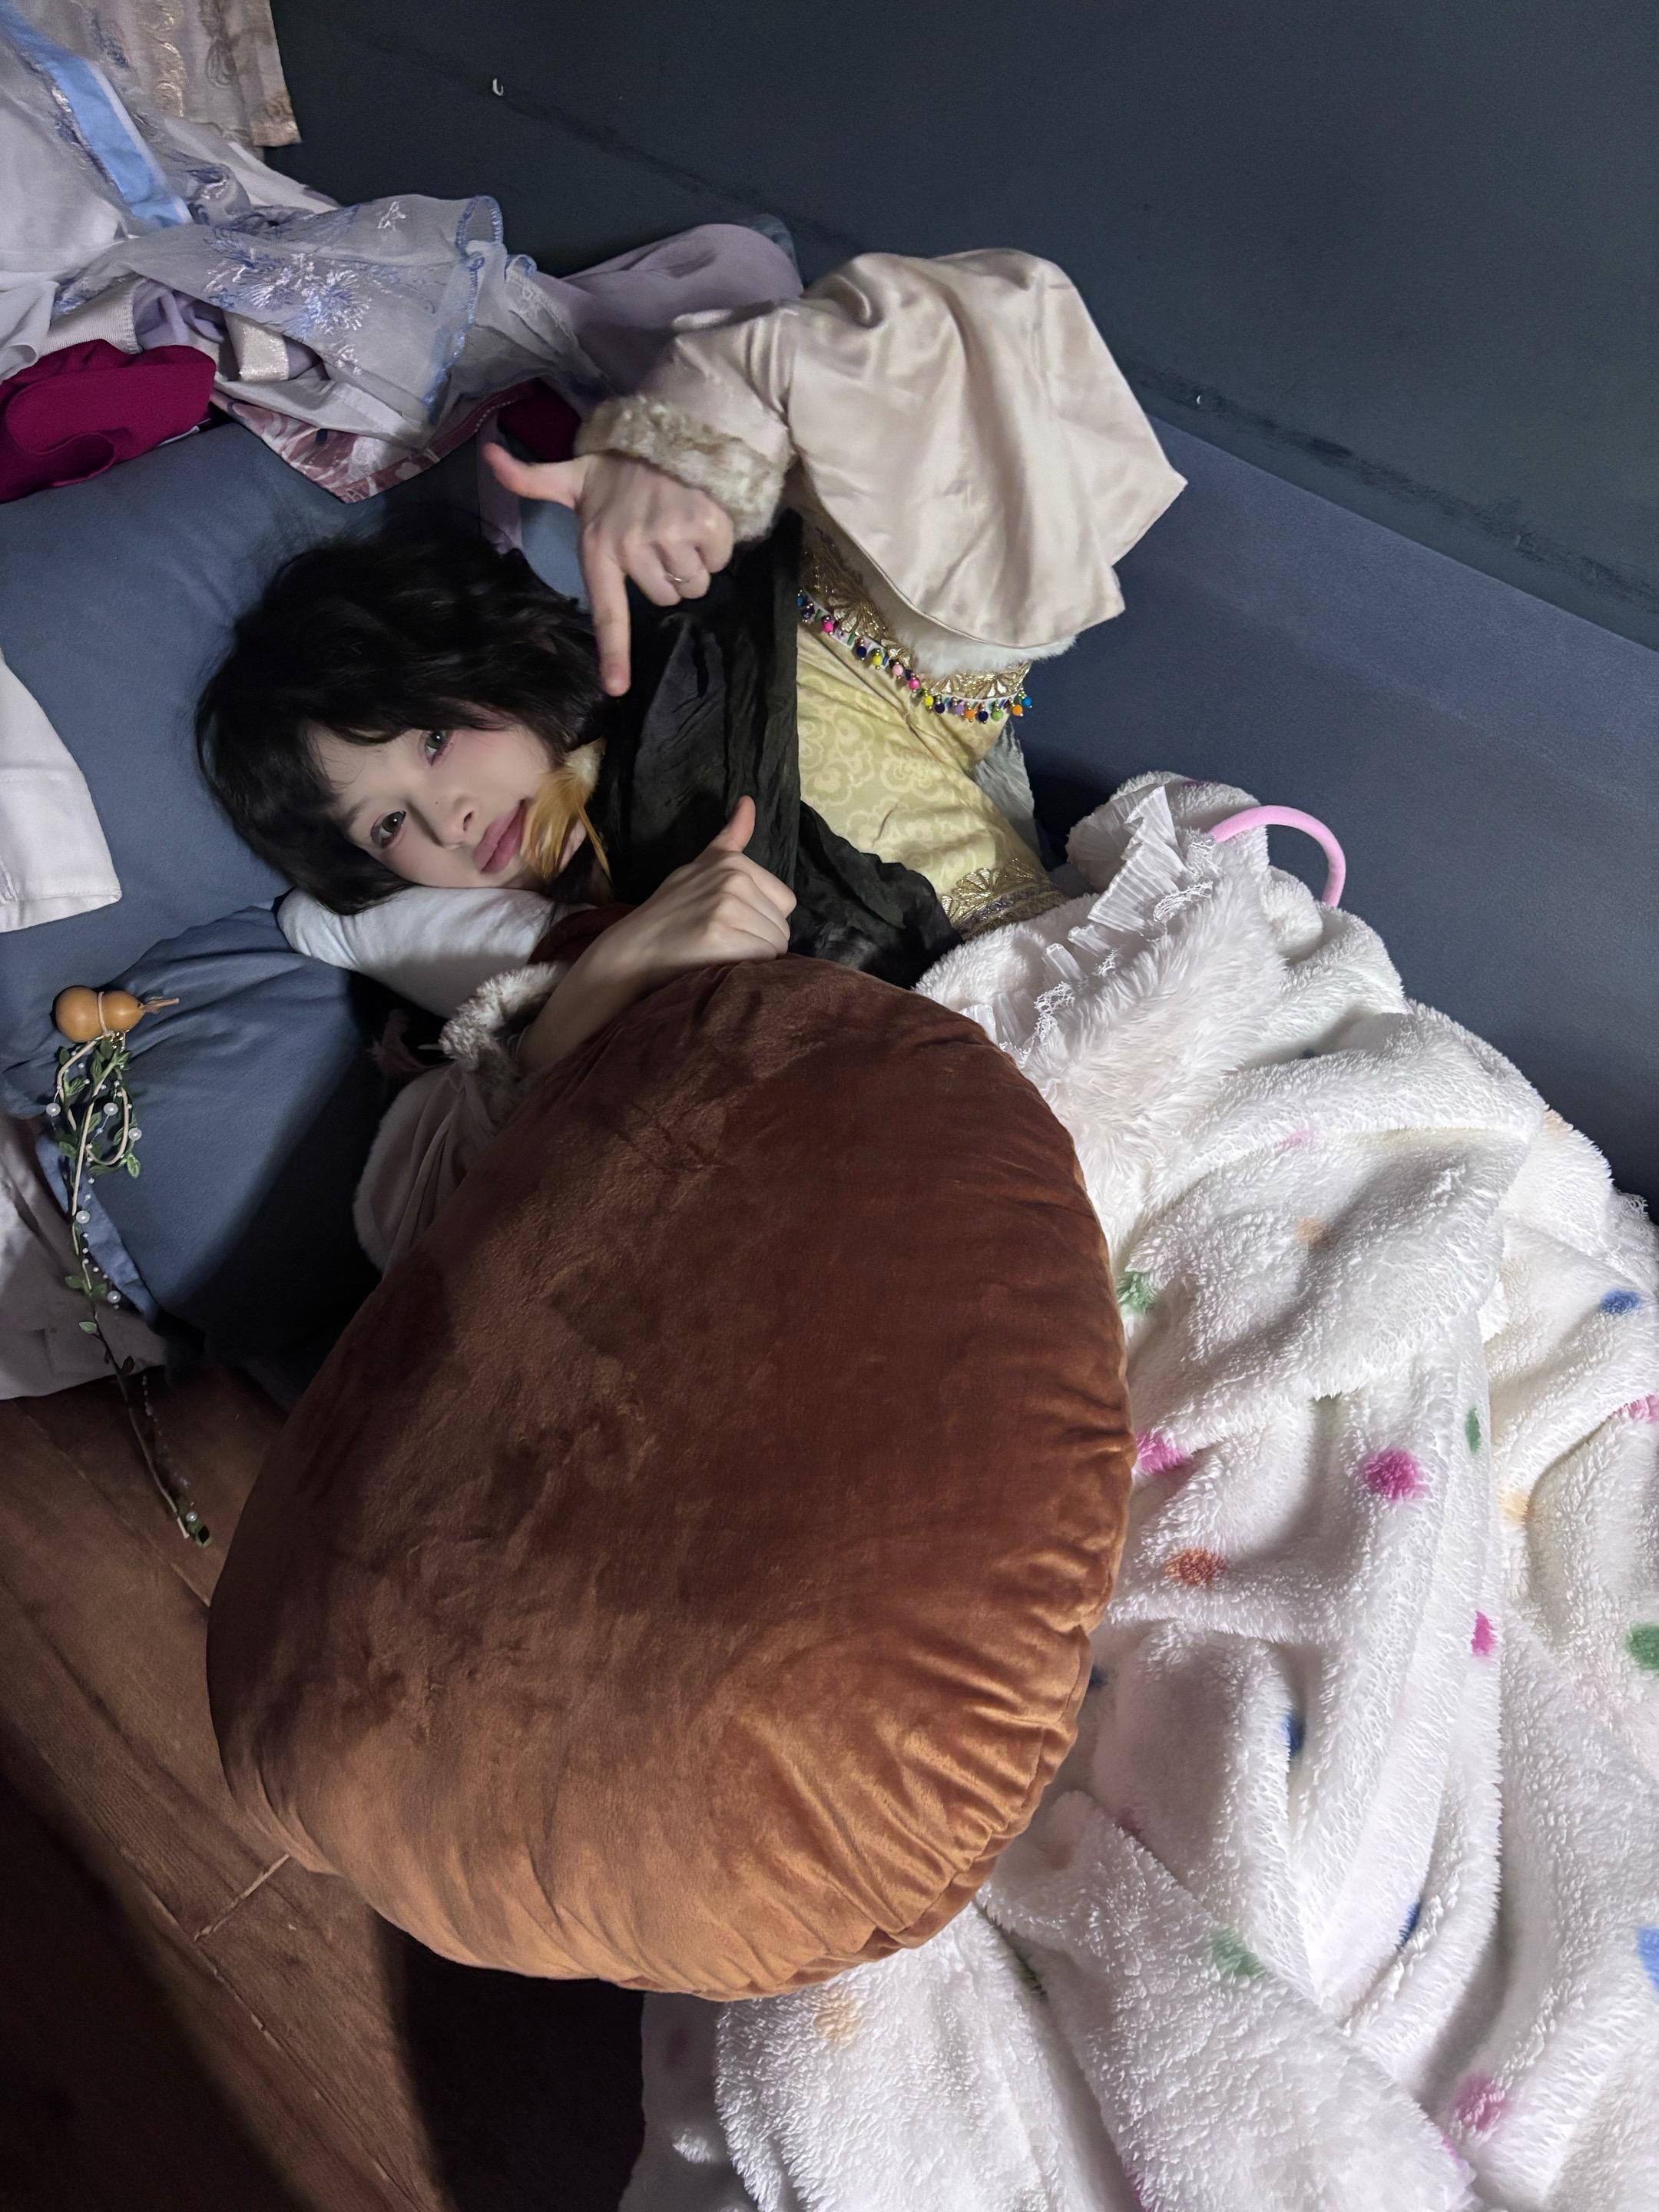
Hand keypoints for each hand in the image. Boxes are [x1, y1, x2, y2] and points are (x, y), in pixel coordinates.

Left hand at [483, 444, 735, 696]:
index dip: (613, 653)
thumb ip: (531, 478)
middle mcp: (631, 547)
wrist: (667, 431)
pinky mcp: (704, 527)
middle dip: (668, 576)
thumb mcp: (572, 476)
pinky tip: (702, 521)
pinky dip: (716, 547)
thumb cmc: (618, 468)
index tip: (616, 688)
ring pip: (691, 585)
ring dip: (693, 564)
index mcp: (599, 548)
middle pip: (663, 598)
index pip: (607, 610)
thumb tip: (487, 454)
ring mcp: (668, 537)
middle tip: (660, 538)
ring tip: (680, 529)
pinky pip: (716, 563)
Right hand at [518, 798, 792, 1072]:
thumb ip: (729, 839)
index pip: (785, 902)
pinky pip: (763, 960)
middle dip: (761, 939)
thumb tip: (749, 801)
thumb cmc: (669, 911)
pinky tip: (721, 964)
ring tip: (720, 953)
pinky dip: (748, 969)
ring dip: (755, 957)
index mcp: (733, 862)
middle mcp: (733, 879)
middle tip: (724, 942)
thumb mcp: (697, 866)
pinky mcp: (722, 937)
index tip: (732, 922)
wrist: (633, 950)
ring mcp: (728, 907)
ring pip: (776, 946)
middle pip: (782, 926)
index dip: (763, 918)